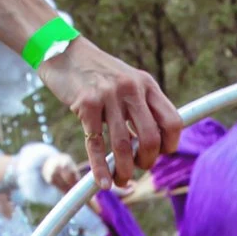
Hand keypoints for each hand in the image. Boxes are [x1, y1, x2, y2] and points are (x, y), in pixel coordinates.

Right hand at [42, 35, 182, 190]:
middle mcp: (132, 88)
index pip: (172, 122)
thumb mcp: (127, 83)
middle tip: (138, 168)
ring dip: (123, 172)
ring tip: (120, 180)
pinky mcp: (86, 104)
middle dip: (146, 162)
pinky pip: (97, 145)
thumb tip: (152, 147)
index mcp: (147, 84)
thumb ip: (141, 108)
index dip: (169, 146)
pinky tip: (103, 183)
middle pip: (151, 139)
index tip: (158, 154)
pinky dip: (100, 169)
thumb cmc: (97, 74)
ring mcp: (109, 96)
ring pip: (124, 146)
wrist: (63, 52)